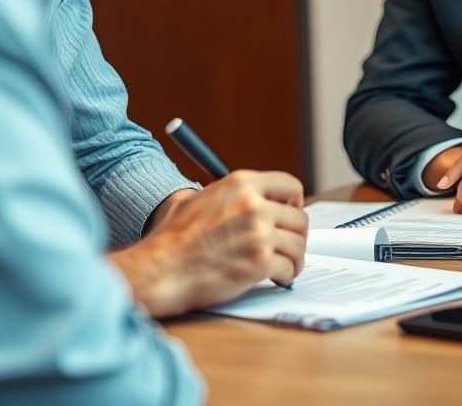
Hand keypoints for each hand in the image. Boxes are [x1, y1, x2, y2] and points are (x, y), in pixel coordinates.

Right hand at [110, 170, 307, 316]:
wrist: (161, 269)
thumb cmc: (172, 239)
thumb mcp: (194, 199)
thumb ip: (224, 195)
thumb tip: (240, 198)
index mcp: (241, 184)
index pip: (290, 187)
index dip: (294, 203)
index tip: (290, 215)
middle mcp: (254, 204)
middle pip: (300, 218)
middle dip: (296, 235)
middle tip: (287, 246)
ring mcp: (259, 233)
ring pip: (299, 245)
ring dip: (293, 258)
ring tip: (284, 265)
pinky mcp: (260, 262)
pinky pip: (289, 268)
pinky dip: (284, 276)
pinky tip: (274, 278)